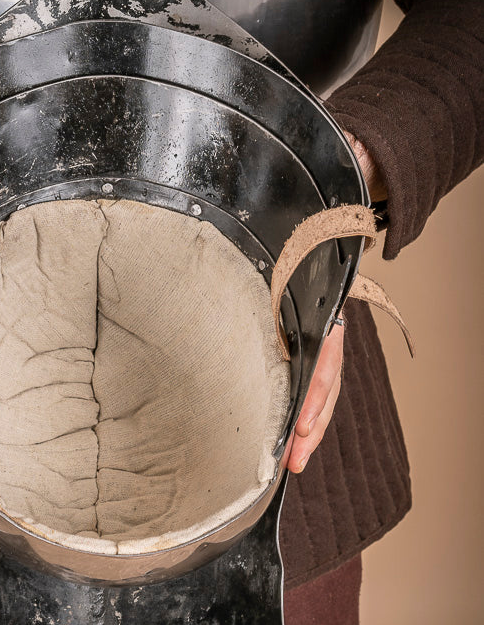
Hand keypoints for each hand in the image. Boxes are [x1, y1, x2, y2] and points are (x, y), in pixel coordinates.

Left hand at [285, 131, 383, 473]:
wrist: (320, 175)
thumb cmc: (316, 186)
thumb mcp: (322, 196)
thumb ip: (330, 197)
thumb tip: (347, 163)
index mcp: (321, 291)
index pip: (325, 354)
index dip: (315, 396)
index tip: (298, 433)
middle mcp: (314, 309)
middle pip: (319, 379)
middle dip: (309, 423)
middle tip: (291, 461)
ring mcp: (300, 317)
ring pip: (309, 379)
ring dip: (303, 420)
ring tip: (289, 459)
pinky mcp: (280, 317)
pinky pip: (290, 363)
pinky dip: (290, 396)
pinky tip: (278, 424)